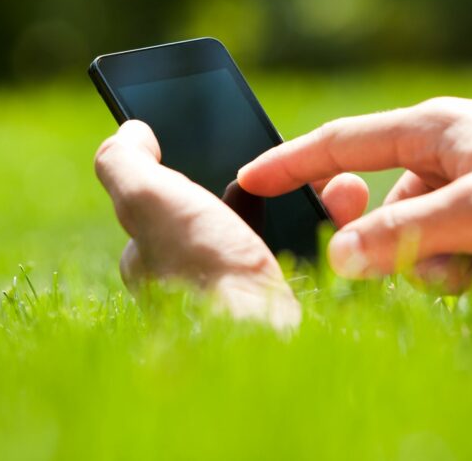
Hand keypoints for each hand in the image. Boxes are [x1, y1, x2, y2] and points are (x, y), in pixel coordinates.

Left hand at [94, 121, 366, 328]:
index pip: (173, 201)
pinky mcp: (286, 311)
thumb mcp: (147, 201)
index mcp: (153, 258)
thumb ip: (124, 162)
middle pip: (234, 212)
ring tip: (340, 183)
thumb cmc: (200, 267)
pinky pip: (312, 258)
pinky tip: (347, 212)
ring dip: (311, 200)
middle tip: (300, 159)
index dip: (203, 168)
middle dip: (273, 181)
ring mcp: (239, 297)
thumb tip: (130, 129)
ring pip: (280, 232)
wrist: (260, 342)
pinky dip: (332, 231)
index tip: (237, 142)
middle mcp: (191, 281)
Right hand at [239, 98, 471, 288]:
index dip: (290, 163)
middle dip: (402, 244)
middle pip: (386, 204)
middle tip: (437, 259)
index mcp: (433, 128)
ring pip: (427, 236)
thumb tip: (337, 257)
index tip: (247, 180)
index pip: (342, 142)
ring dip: (453, 264)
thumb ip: (400, 234)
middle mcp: (451, 148)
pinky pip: (467, 247)